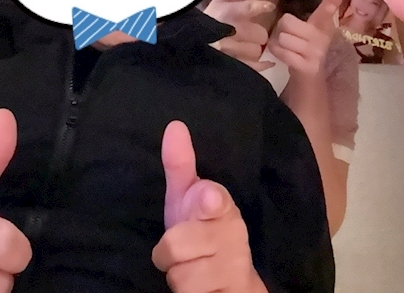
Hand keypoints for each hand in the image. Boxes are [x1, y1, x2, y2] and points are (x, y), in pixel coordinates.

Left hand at [152, 121, 263, 292]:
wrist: (232, 281)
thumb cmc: (201, 233)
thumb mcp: (187, 199)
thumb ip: (180, 165)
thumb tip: (174, 126)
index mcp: (223, 208)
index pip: (215, 200)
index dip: (208, 201)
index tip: (206, 197)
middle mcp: (235, 238)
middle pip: (176, 245)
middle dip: (168, 254)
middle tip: (182, 251)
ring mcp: (236, 271)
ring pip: (181, 278)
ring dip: (178, 278)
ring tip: (192, 271)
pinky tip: (203, 289)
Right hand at [205, 0, 275, 71]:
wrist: (189, 45)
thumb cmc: (206, 21)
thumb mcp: (217, 1)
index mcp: (224, 14)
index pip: (244, 9)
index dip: (258, 7)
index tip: (270, 6)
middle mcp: (227, 32)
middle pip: (259, 34)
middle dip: (259, 34)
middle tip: (253, 33)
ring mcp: (229, 52)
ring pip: (257, 51)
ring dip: (254, 49)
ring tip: (246, 46)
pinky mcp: (231, 66)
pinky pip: (254, 66)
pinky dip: (261, 65)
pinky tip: (265, 63)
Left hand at [268, 0, 345, 77]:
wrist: (310, 79)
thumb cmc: (305, 48)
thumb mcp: (309, 30)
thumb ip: (311, 14)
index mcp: (323, 26)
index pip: (327, 9)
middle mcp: (321, 38)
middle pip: (287, 22)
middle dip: (281, 28)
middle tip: (288, 34)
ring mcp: (315, 53)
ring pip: (282, 38)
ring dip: (278, 42)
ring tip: (287, 47)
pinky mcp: (306, 67)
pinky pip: (281, 52)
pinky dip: (277, 52)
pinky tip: (284, 55)